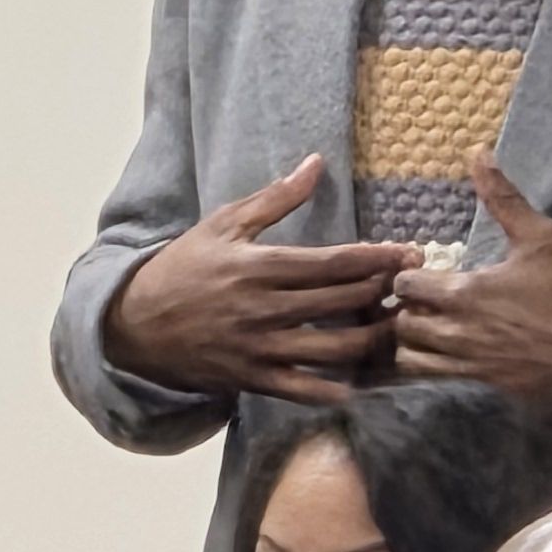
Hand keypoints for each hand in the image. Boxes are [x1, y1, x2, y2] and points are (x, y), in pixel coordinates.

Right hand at [104, 155, 417, 404]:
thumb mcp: (223, 224)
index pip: (333, 263)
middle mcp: (264, 308)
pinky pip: (304, 389)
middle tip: (416, 288)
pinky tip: (362, 379)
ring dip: (373, 341)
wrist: (134, 324)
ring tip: (400, 329)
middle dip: (385, 294)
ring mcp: (259, 348)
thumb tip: (316, 163)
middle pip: (341, 302)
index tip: (409, 254)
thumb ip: (275, 198)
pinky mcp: (252, 379)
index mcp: (259, 266)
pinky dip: (336, 387)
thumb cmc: (183, 267)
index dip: (378, 259)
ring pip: (332, 348)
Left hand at [392, 157, 551, 423]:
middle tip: (421, 306)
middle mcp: (454, 332)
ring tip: (427, 335)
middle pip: (400, 323)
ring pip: (408, 359)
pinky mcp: (475, 391)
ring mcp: (463, 366)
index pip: (404, 284)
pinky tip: (441, 361)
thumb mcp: (540, 237)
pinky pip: (431, 386)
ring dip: (411, 346)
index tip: (422, 276)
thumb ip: (504, 198)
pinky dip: (427, 374)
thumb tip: (478, 153)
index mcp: (463, 292)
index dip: (407, 278)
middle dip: (404, 312)